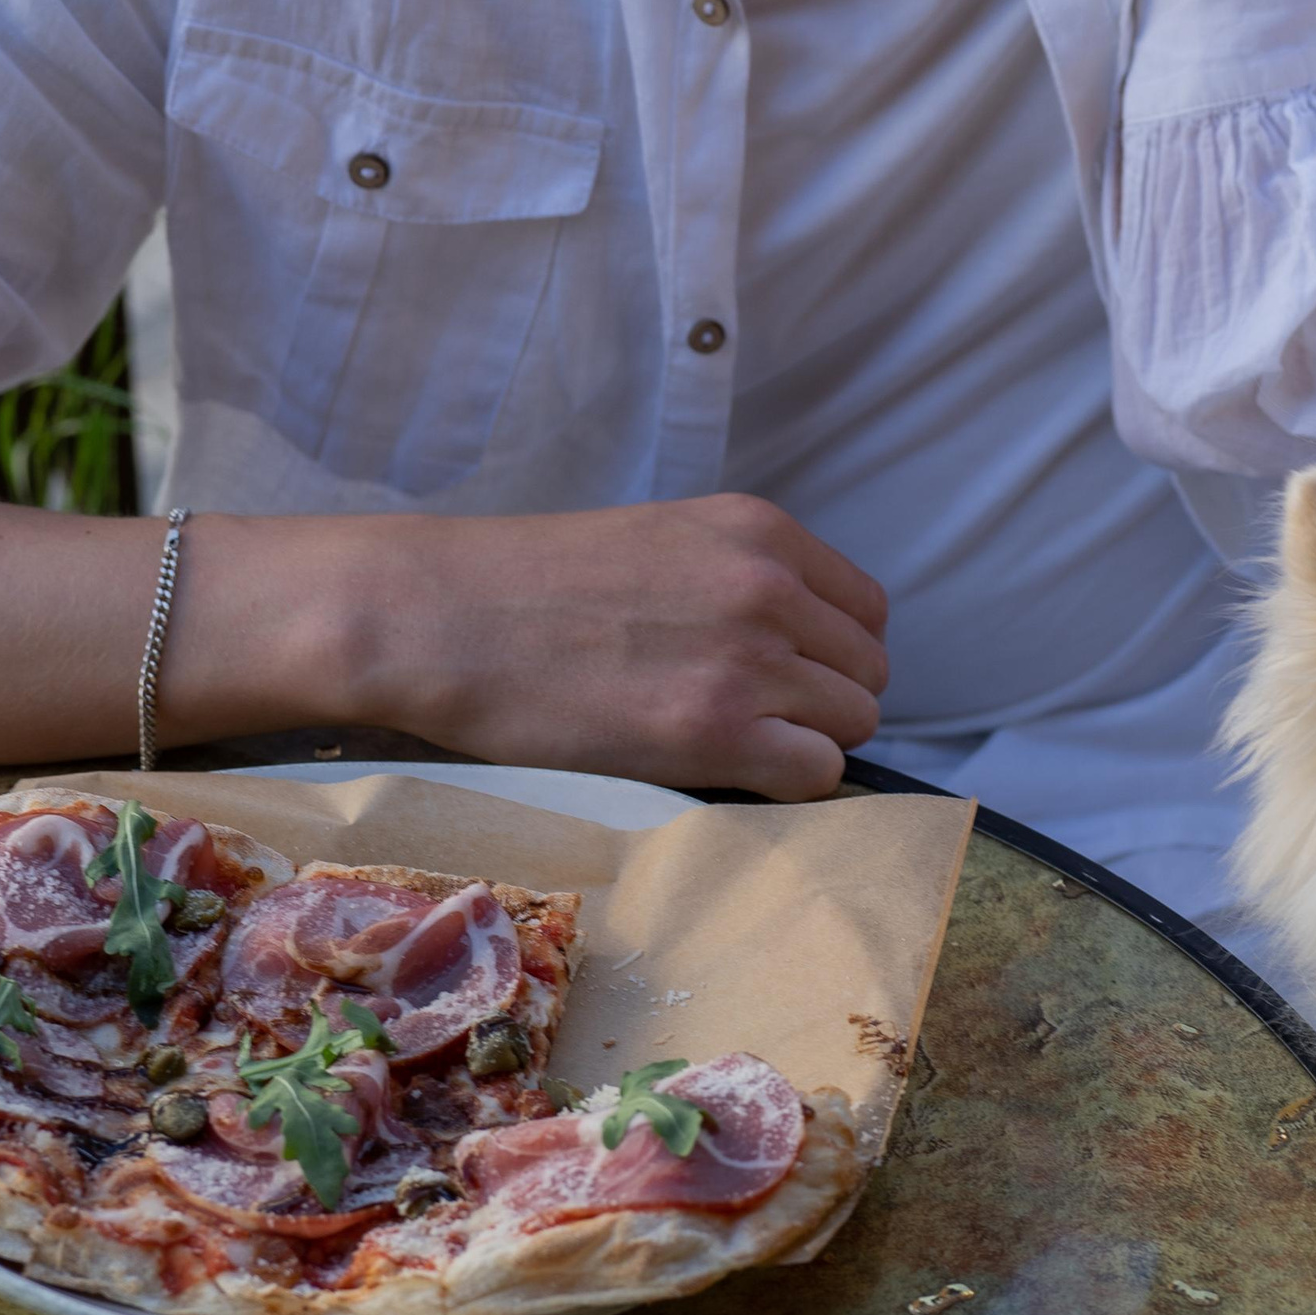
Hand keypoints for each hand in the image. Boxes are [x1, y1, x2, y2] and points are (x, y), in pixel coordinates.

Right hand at [382, 495, 889, 801]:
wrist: (449, 616)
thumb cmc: (535, 582)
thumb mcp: (664, 540)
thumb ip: (739, 577)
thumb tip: (794, 642)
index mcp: (761, 531)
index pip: (865, 608)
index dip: (832, 651)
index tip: (790, 675)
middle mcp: (770, 587)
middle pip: (866, 671)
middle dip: (824, 701)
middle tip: (756, 720)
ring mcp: (748, 660)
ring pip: (850, 723)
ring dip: (806, 742)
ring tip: (733, 747)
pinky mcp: (714, 733)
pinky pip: (815, 774)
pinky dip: (784, 783)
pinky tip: (725, 772)